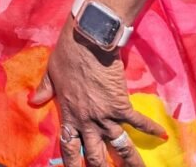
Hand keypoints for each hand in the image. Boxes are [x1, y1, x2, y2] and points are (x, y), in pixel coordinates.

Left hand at [30, 20, 166, 165]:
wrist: (87, 41)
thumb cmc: (66, 55)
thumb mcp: (51, 73)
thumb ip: (44, 90)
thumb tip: (32, 101)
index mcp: (69, 115)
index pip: (69, 147)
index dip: (72, 162)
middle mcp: (88, 121)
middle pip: (96, 156)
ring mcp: (106, 116)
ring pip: (121, 147)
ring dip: (131, 162)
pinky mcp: (122, 105)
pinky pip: (139, 122)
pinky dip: (151, 128)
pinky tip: (162, 135)